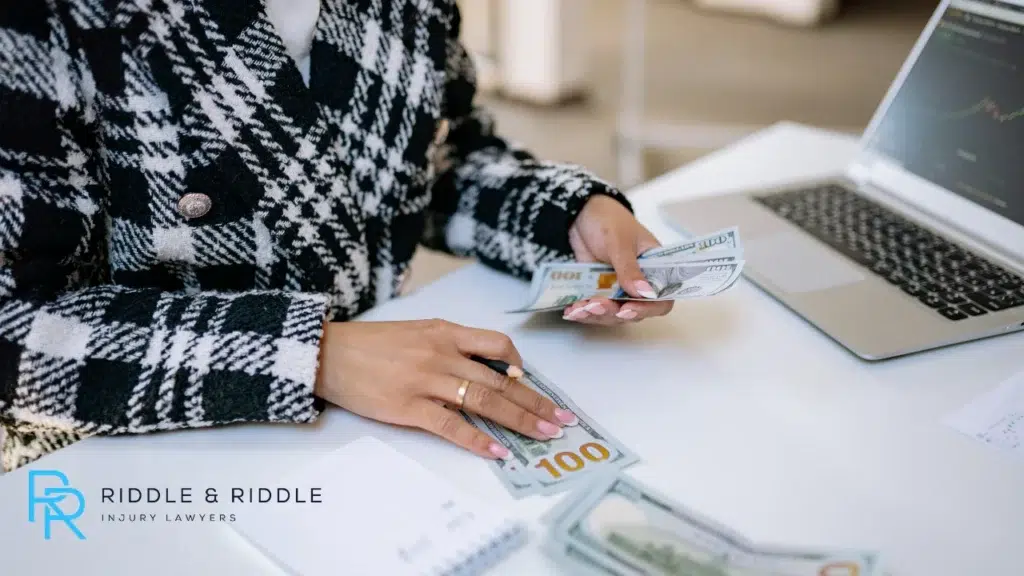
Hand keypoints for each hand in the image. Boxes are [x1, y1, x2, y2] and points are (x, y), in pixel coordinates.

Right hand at [314, 319, 577, 458]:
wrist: (328, 353)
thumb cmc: (371, 343)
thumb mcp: (417, 331)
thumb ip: (449, 344)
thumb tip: (486, 365)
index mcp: (445, 332)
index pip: (497, 345)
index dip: (521, 366)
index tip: (533, 384)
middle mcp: (442, 354)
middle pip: (500, 380)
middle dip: (535, 401)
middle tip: (561, 419)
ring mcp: (427, 381)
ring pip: (485, 401)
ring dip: (520, 420)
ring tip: (544, 435)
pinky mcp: (409, 407)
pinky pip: (452, 426)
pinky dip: (478, 441)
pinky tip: (498, 452)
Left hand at [564, 195, 673, 323]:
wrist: (579, 213)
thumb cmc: (607, 219)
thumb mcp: (619, 242)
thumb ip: (630, 268)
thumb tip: (645, 293)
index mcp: (654, 267)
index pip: (662, 298)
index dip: (649, 308)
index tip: (628, 309)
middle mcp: (638, 282)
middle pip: (635, 311)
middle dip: (614, 313)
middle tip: (596, 305)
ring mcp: (617, 287)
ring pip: (613, 313)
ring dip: (597, 315)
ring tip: (579, 309)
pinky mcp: (598, 289)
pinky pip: (594, 308)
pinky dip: (583, 312)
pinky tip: (571, 311)